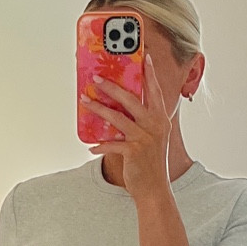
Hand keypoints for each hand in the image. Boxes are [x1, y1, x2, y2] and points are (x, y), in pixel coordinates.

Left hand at [86, 59, 175, 199]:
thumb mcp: (151, 138)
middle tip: (96, 77)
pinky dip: (99, 144)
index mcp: (161, 119)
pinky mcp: (134, 151)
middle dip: (112, 87)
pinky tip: (90, 146)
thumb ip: (142, 121)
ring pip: (117, 117)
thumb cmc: (150, 162)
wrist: (154, 189)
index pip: (155, 90)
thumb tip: (119, 106)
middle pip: (132, 99)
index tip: (145, 56)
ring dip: (98, 108)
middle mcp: (155, 125)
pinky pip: (111, 143)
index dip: (150, 73)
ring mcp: (145, 138)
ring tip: (85, 100)